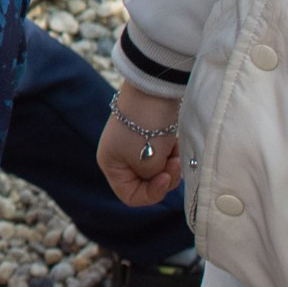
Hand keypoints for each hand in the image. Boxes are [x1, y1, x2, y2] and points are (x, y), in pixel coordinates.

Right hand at [97, 84, 182, 206]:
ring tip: (176, 150)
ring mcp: (133, 146)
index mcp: (111, 165)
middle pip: (145, 184)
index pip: (131, 196)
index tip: (164, 177)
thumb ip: (152, 180)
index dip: (151, 193)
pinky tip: (175, 143)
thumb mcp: (149, 162)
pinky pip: (161, 156)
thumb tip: (158, 177)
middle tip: (175, 163)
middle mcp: (119, 157)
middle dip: (164, 177)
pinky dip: (170, 153)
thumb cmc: (147, 127)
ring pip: (156, 170)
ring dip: (170, 165)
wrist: (154, 90)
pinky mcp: (148, 136)